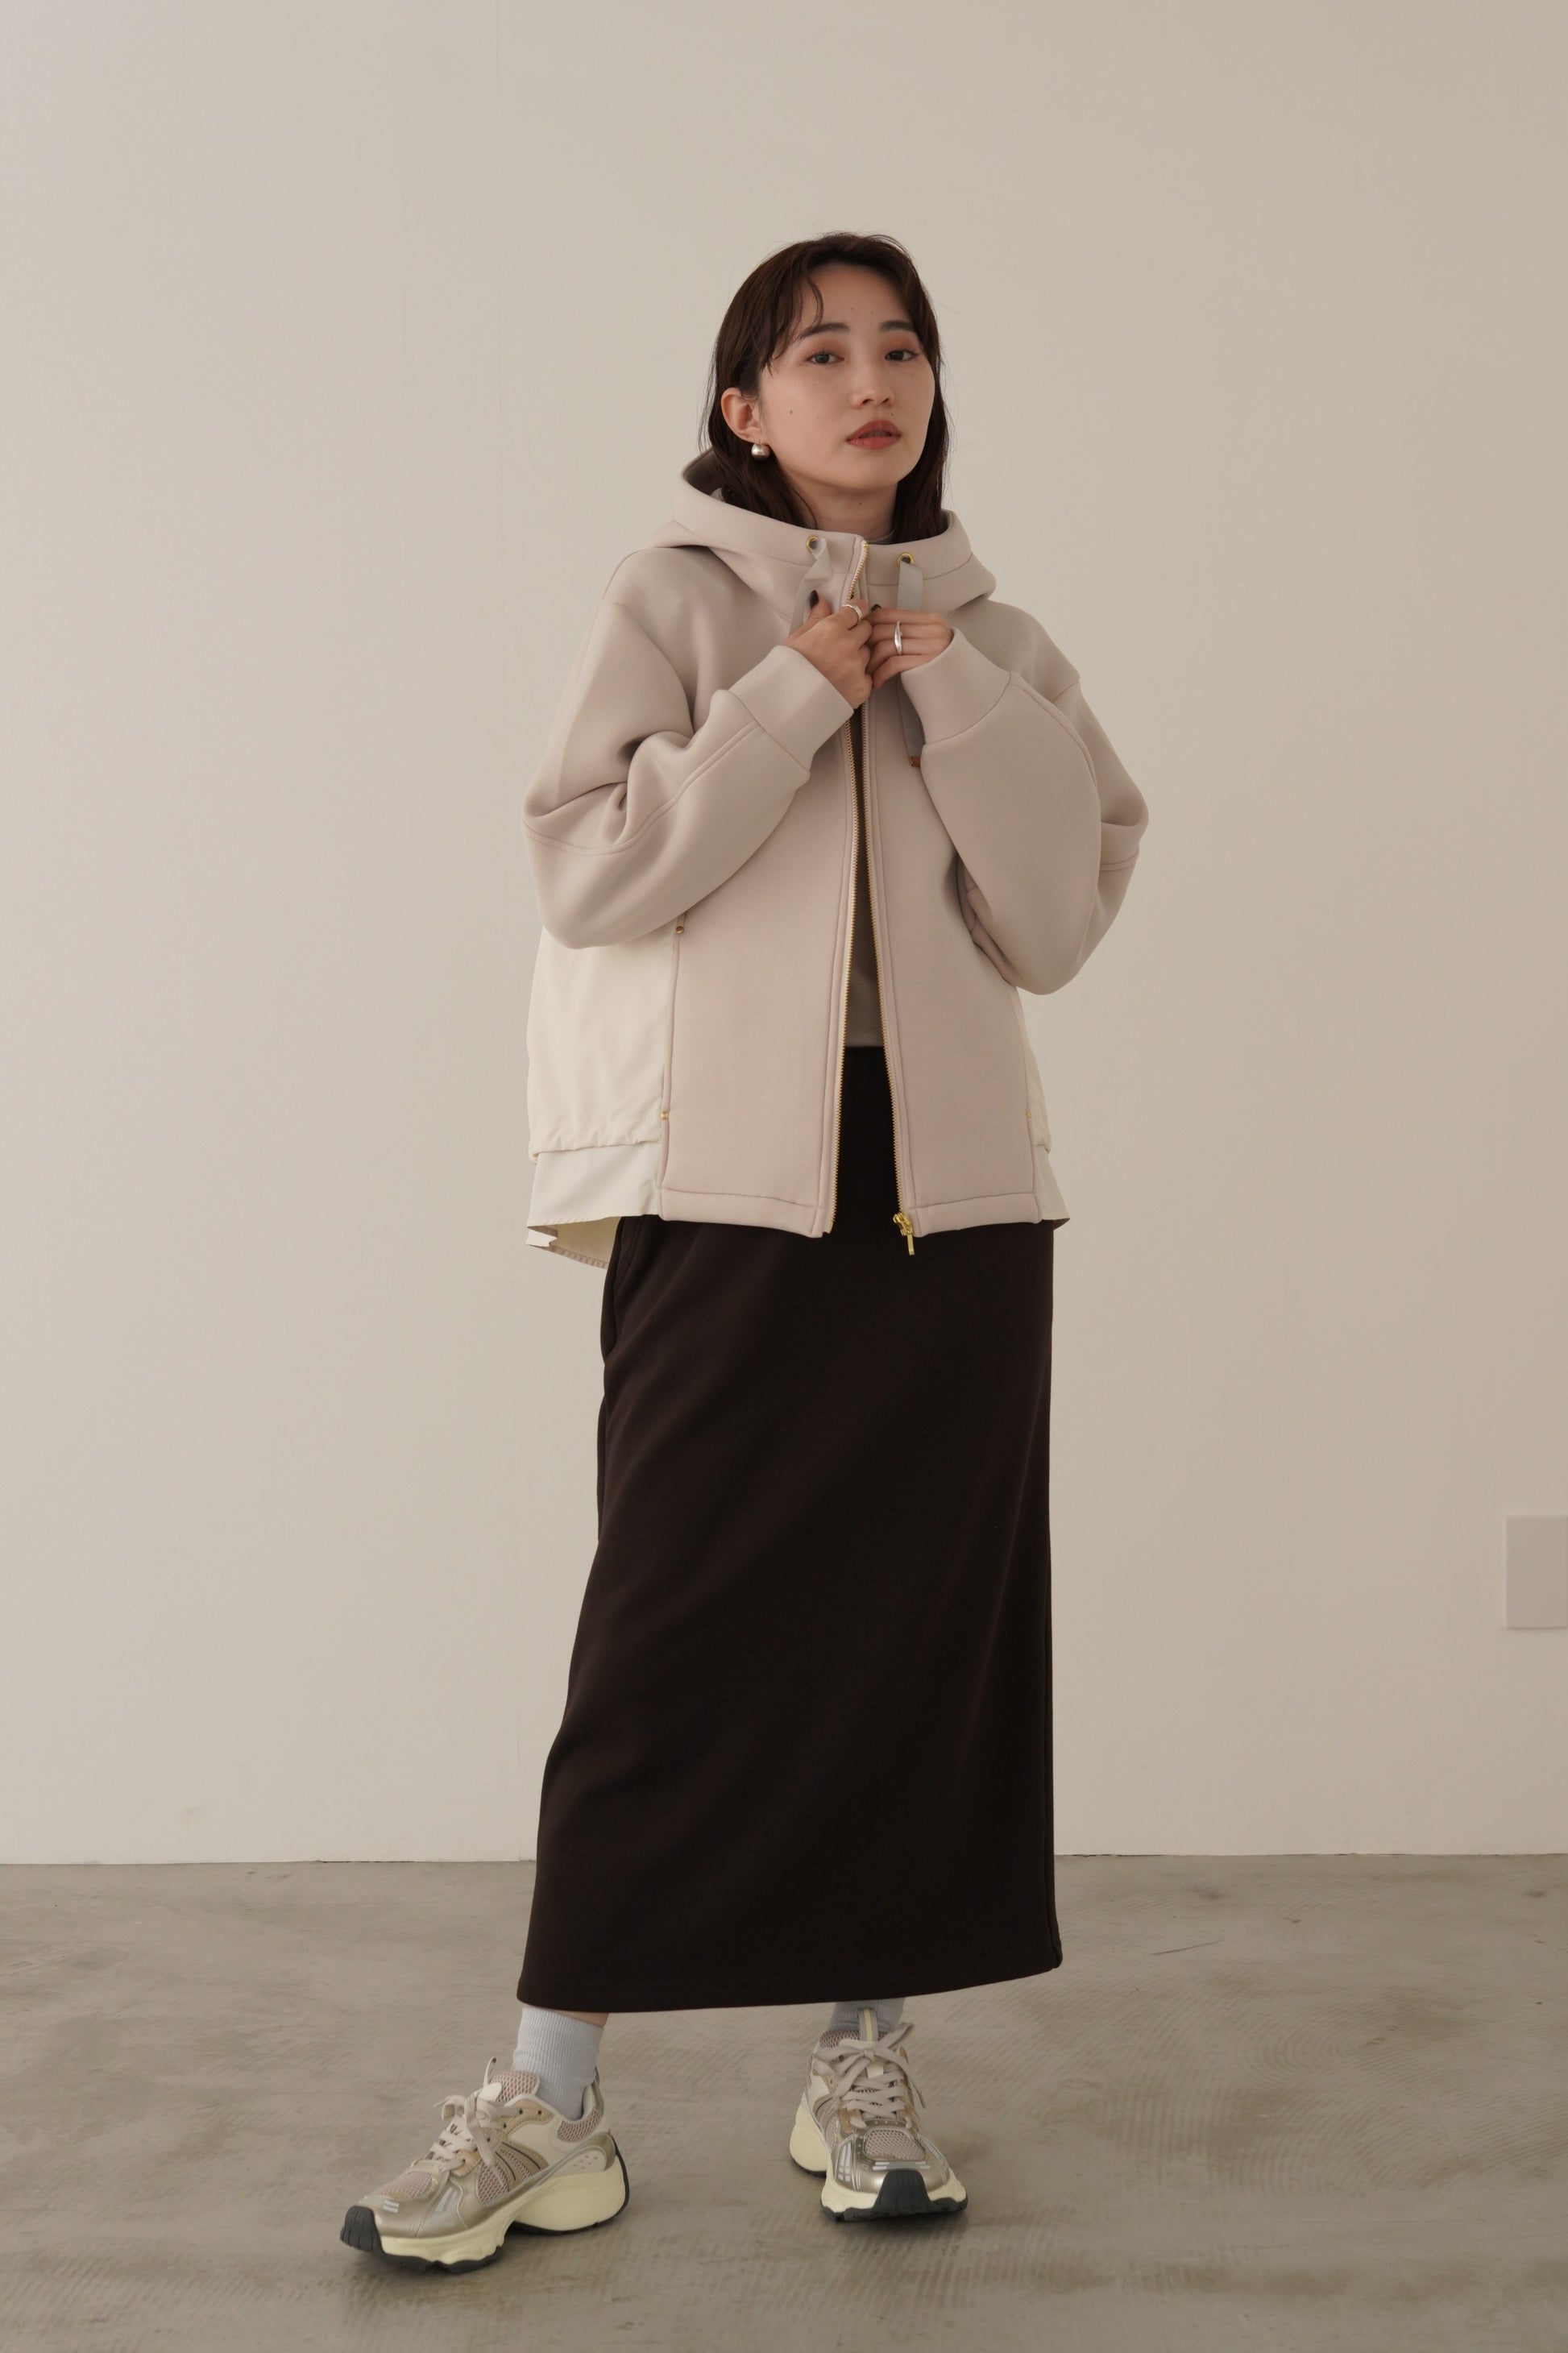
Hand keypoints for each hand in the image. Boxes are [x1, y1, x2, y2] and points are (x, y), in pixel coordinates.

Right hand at [782, 591, 872, 708]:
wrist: (787, 706)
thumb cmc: (787, 670)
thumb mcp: (796, 639)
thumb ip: (815, 618)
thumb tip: (822, 599)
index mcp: (832, 628)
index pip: (857, 609)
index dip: (855, 612)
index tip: (853, 615)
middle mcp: (848, 645)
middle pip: (867, 630)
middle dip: (858, 633)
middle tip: (843, 643)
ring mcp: (857, 667)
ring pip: (868, 653)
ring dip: (859, 656)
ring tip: (840, 667)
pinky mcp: (863, 687)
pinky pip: (868, 676)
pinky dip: (859, 678)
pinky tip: (843, 682)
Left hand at [864, 606, 952, 692]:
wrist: (961, 687)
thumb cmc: (938, 665)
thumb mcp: (927, 641)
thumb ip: (908, 631)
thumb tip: (874, 626)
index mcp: (930, 619)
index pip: (890, 613)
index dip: (869, 623)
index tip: (859, 636)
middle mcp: (931, 629)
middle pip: (884, 630)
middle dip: (866, 646)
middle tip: (859, 659)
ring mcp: (931, 645)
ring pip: (886, 646)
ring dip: (872, 663)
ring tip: (868, 674)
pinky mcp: (926, 663)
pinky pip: (893, 663)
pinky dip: (881, 674)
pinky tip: (877, 682)